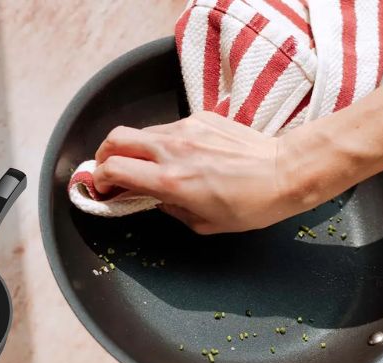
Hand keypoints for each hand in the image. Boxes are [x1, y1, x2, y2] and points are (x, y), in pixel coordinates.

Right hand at [92, 112, 304, 232]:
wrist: (283, 172)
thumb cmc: (251, 205)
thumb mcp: (205, 224)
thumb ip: (171, 210)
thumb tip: (156, 200)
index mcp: (170, 181)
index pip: (113, 169)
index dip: (98, 180)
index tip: (101, 189)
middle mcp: (172, 150)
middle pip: (115, 139)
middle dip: (104, 156)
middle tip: (110, 171)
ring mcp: (186, 129)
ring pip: (142, 132)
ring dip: (135, 148)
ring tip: (148, 165)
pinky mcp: (201, 118)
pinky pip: (169, 127)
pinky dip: (164, 141)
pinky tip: (183, 155)